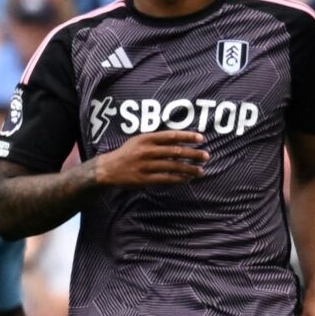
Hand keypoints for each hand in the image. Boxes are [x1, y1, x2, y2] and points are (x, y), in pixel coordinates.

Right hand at [89, 130, 208, 186]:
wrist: (108, 169)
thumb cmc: (127, 153)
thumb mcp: (139, 141)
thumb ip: (156, 140)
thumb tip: (179, 141)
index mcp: (146, 138)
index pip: (171, 135)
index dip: (187, 136)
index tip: (201, 138)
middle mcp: (146, 151)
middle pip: (175, 151)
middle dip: (193, 154)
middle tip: (206, 156)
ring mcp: (145, 166)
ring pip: (173, 166)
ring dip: (189, 169)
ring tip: (201, 170)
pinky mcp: (144, 179)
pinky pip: (166, 179)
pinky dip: (179, 179)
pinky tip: (187, 179)